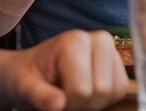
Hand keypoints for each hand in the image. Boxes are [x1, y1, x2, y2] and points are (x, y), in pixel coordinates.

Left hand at [3, 30, 127, 110]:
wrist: (34, 69)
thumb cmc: (29, 76)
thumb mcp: (25, 87)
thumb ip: (39, 95)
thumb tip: (58, 105)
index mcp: (75, 41)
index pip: (81, 90)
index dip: (67, 104)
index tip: (54, 98)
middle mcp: (99, 40)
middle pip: (101, 91)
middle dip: (82, 103)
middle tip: (64, 96)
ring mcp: (111, 50)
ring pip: (114, 91)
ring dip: (93, 102)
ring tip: (74, 93)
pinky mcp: (118, 63)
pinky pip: (120, 90)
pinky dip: (104, 99)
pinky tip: (86, 91)